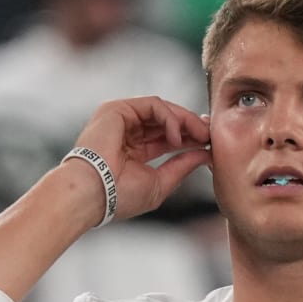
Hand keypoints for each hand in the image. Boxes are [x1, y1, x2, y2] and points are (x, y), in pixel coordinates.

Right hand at [64, 97, 211, 222]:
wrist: (92, 195)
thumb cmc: (120, 196)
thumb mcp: (161, 183)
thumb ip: (182, 166)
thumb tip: (206, 154)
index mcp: (135, 150)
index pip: (168, 137)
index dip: (190, 137)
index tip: (209, 143)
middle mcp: (127, 131)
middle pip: (167, 121)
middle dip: (192, 126)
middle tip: (210, 135)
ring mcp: (121, 118)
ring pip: (162, 110)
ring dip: (186, 120)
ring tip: (201, 136)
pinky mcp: (118, 109)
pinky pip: (153, 105)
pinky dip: (170, 118)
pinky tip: (178, 137)